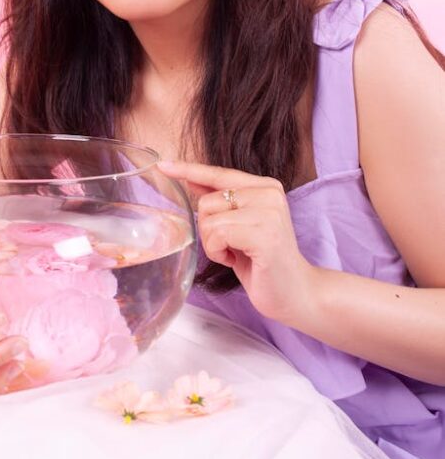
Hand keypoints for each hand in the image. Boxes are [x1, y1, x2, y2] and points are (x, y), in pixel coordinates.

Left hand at [158, 161, 315, 326]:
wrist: (294, 293)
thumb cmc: (263, 262)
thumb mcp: (238, 226)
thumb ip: (221, 201)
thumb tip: (191, 180)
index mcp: (265, 186)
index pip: (219, 174)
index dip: (189, 170)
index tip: (164, 164)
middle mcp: (269, 193)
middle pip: (207, 201)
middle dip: (208, 229)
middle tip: (230, 246)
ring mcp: (269, 212)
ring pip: (209, 219)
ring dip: (213, 244)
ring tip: (235, 254)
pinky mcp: (265, 233)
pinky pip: (217, 235)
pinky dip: (218, 253)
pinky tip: (236, 260)